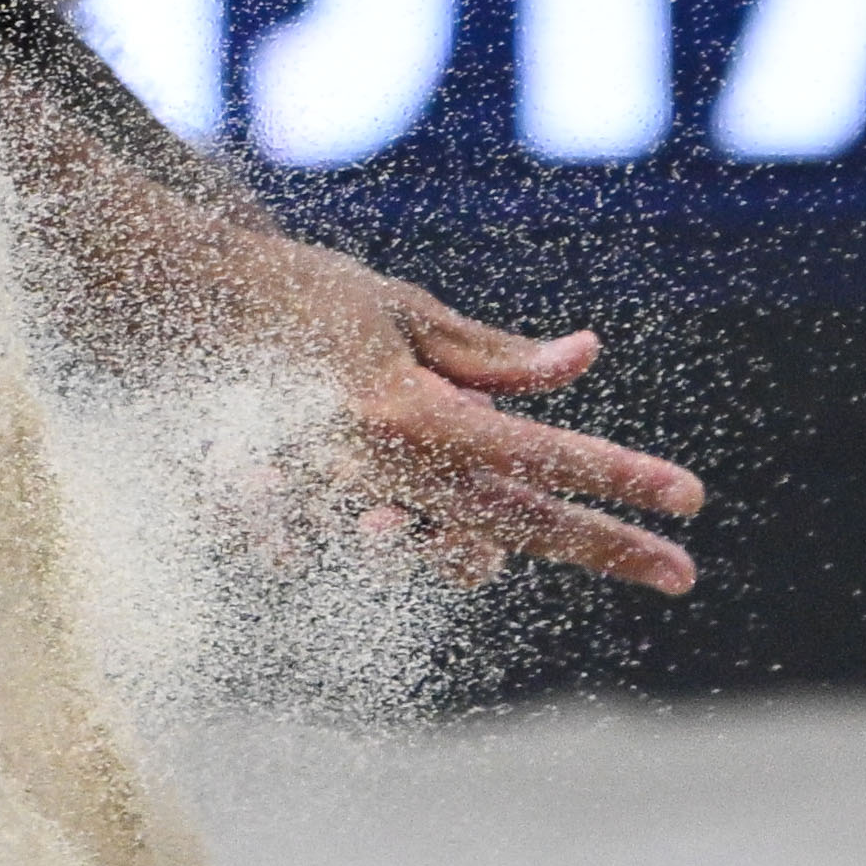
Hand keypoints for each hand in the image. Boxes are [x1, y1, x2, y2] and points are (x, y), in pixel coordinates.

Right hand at [248, 246, 704, 595]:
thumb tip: (582, 360)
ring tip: (563, 535)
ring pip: (454, 545)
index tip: (690, 497)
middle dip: (603, 546)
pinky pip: (377, 550)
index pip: (539, 452)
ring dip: (503, 546)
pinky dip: (408, 544)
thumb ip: (491, 356)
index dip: (619, 476)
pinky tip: (440, 543)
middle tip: (680, 573)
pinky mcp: (312, 515)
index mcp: (409, 411)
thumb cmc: (294, 293)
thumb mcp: (404, 309)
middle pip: (515, 521)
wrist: (174, 308)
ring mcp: (346, 499)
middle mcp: (382, 468)